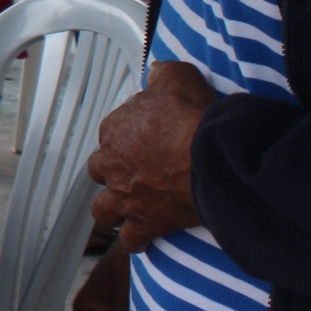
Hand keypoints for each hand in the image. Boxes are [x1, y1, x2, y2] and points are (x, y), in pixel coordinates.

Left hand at [87, 60, 217, 249]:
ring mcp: (125, 197)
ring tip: (128, 208)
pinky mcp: (144, 224)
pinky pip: (130, 240)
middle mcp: (112, 164)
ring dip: (113, 209)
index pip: (111, 133)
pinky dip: (135, 241)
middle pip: (99, 171)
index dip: (128, 137)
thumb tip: (156, 70)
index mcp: (114, 129)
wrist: (211, 158)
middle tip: (134, 174)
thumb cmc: (193, 116)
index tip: (147, 140)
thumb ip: (163, 73)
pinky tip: (143, 239)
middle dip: (112, 172)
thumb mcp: (178, 78)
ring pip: (102, 209)